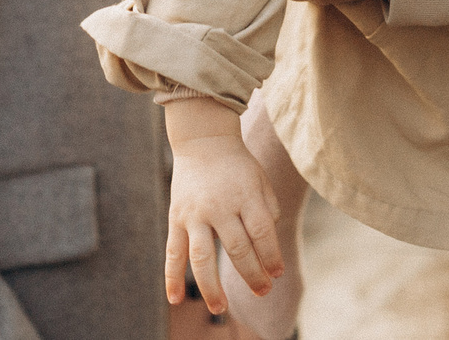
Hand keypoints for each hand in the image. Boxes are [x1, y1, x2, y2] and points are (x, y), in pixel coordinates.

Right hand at [163, 101, 284, 311]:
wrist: (203, 140)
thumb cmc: (238, 165)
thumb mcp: (260, 180)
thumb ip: (268, 210)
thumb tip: (267, 247)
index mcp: (245, 196)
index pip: (262, 233)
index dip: (271, 257)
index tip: (276, 274)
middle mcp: (219, 206)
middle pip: (237, 249)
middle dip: (252, 274)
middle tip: (262, 291)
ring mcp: (195, 214)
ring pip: (202, 258)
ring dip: (212, 287)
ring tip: (220, 308)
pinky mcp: (176, 218)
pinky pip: (173, 252)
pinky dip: (172, 278)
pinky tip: (175, 300)